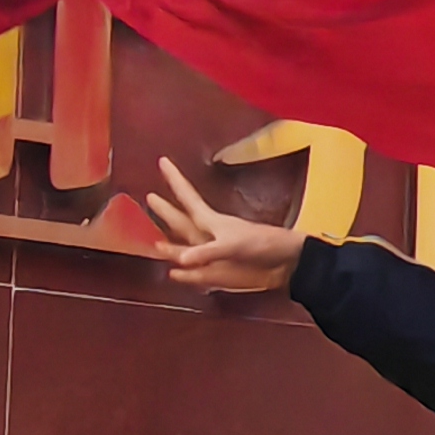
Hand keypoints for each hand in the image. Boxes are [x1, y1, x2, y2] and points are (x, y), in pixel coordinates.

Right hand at [144, 157, 308, 293]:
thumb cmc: (263, 244)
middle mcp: (208, 235)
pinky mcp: (218, 272)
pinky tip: (174, 274)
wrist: (285, 265)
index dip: (175, 179)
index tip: (163, 160)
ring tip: (153, 243)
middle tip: (150, 196)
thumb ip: (207, 251)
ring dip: (169, 246)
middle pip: (181, 221)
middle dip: (165, 210)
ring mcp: (211, 254)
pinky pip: (195, 273)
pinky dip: (184, 274)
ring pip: (184, 247)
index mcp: (211, 221)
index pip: (187, 196)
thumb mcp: (234, 244)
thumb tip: (179, 260)